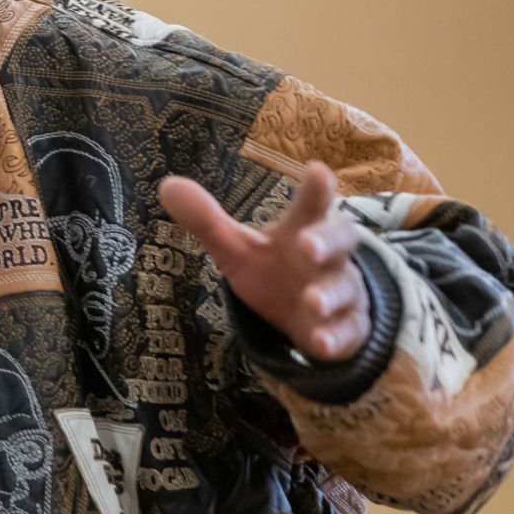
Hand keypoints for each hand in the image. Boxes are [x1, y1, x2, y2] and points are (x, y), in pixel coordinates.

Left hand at [158, 161, 368, 361]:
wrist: (311, 317)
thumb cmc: (274, 272)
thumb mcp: (238, 249)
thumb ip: (207, 222)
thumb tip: (167, 185)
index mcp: (302, 231)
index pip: (309, 207)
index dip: (315, 190)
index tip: (317, 169)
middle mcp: (328, 258)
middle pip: (339, 240)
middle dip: (326, 242)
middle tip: (307, 246)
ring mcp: (341, 293)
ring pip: (343, 289)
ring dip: (328, 295)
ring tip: (312, 301)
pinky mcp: (345, 330)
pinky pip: (345, 333)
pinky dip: (334, 338)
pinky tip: (321, 344)